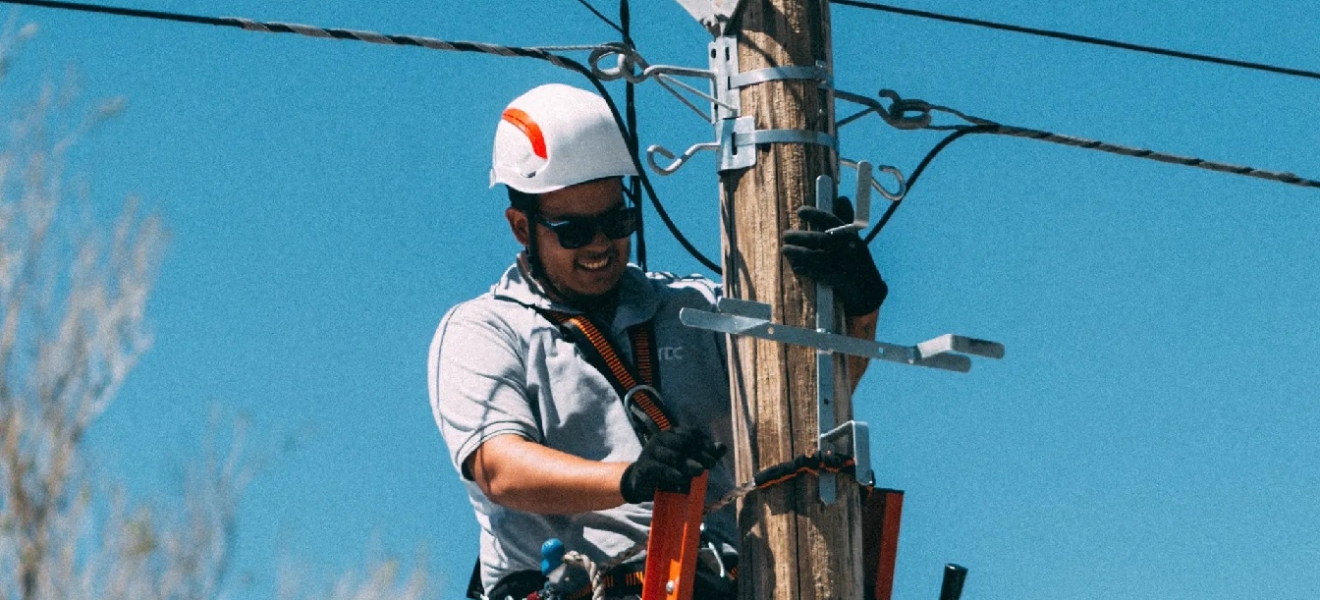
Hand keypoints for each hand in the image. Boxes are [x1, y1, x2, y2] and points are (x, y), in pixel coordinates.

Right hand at [619, 427, 725, 503]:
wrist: (641, 483)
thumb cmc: (667, 470)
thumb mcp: (686, 461)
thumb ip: (703, 454)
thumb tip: (722, 447)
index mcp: (671, 434)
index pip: (690, 433)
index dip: (704, 442)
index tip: (714, 454)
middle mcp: (660, 438)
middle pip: (683, 443)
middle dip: (699, 453)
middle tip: (711, 464)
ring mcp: (650, 451)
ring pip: (671, 455)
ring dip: (687, 463)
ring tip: (700, 471)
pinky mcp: (643, 466)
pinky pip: (658, 468)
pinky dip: (671, 473)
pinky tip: (681, 478)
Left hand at [782, 196, 887, 315]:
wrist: (869, 290)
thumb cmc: (858, 261)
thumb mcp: (855, 240)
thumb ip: (846, 220)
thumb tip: (841, 197)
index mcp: (851, 235)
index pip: (831, 220)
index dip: (814, 214)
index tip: (799, 211)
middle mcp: (848, 248)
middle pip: (819, 238)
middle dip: (800, 236)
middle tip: (785, 234)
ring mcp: (844, 265)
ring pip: (816, 256)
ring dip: (798, 252)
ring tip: (785, 250)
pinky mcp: (840, 280)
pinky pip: (819, 273)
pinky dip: (806, 269)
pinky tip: (796, 267)